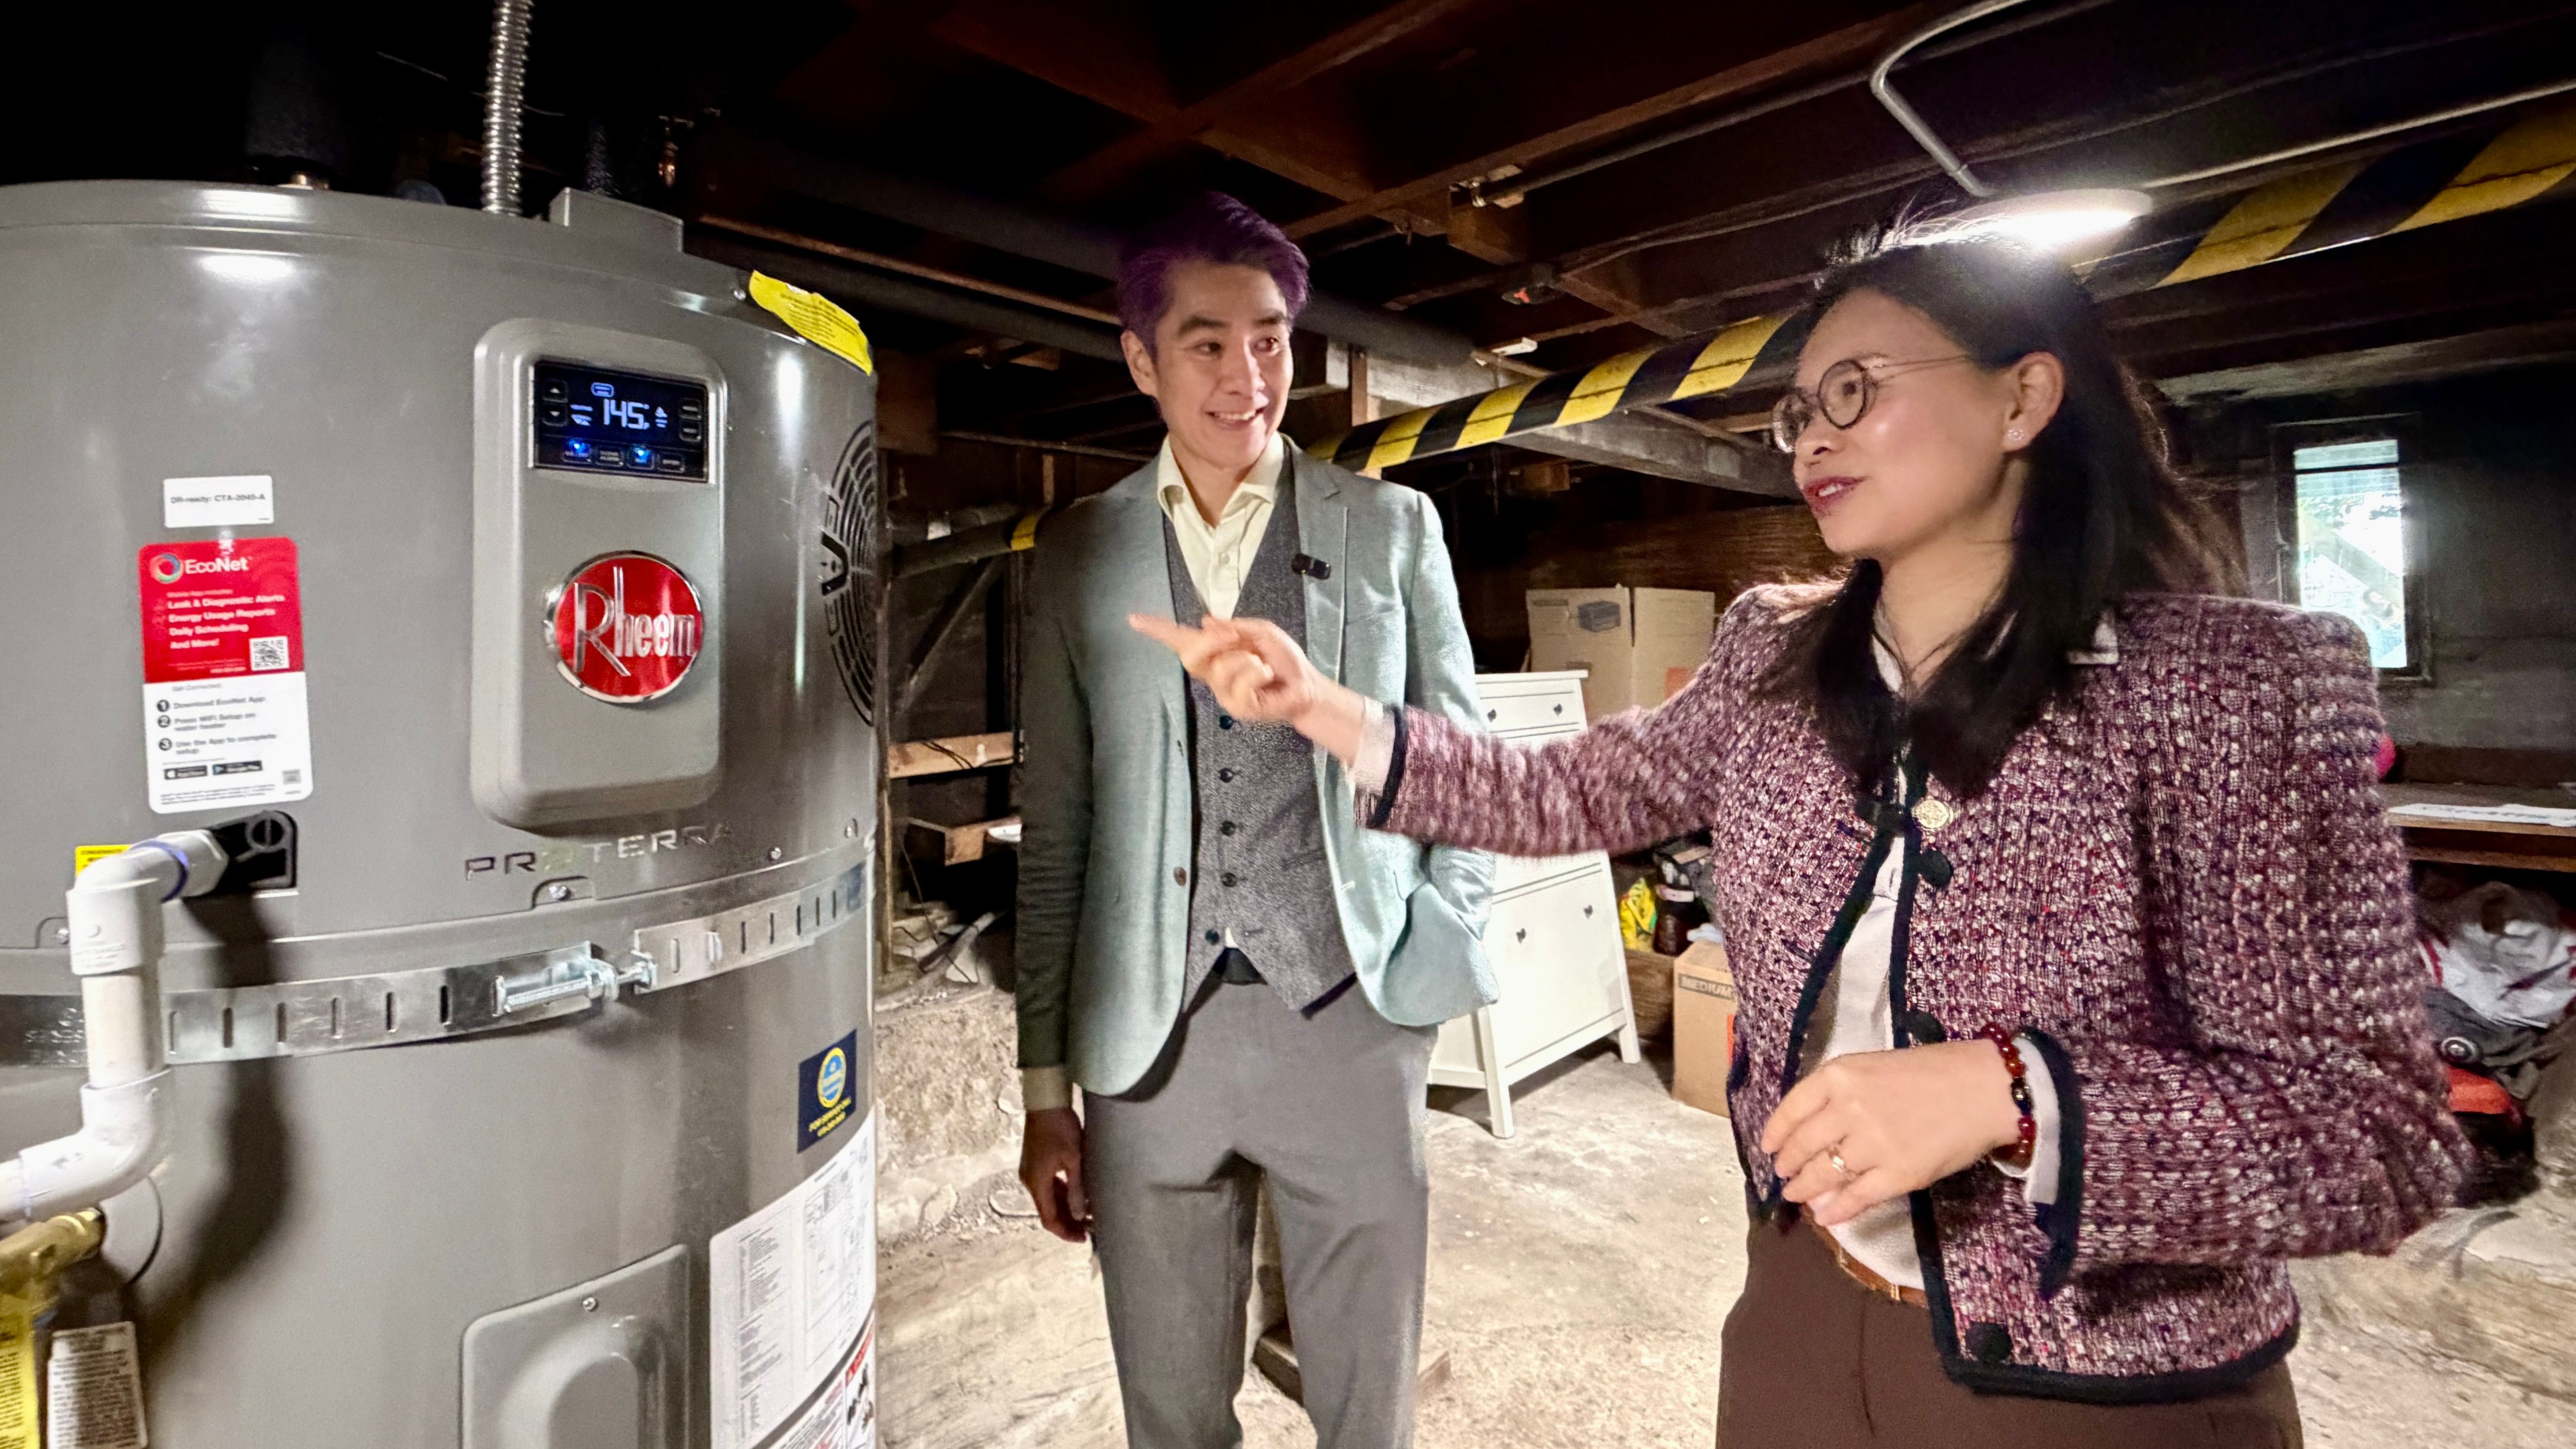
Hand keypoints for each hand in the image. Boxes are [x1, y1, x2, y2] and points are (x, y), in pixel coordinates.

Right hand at [1019, 1107, 1090, 1242]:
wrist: (1045, 1101)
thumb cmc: (1060, 1128)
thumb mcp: (1073, 1159)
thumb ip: (1076, 1189)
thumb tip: (1080, 1215)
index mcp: (1036, 1183)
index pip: (1049, 1219)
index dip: (1065, 1232)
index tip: (1084, 1238)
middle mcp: (1029, 1181)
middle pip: (1048, 1211)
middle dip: (1068, 1222)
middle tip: (1091, 1228)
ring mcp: (1031, 1172)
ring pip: (1048, 1199)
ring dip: (1066, 1208)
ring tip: (1088, 1214)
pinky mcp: (1035, 1163)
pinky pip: (1048, 1186)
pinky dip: (1062, 1195)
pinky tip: (1078, 1196)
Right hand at [1129, 613, 1323, 723]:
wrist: (1305, 686)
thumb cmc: (1283, 660)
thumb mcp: (1261, 632)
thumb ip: (1235, 626)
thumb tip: (1206, 622)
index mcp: (1215, 651)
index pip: (1181, 640)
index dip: (1158, 630)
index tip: (1134, 619)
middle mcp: (1212, 672)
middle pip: (1190, 655)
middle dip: (1211, 642)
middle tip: (1236, 638)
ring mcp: (1222, 692)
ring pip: (1220, 668)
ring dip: (1247, 660)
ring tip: (1263, 666)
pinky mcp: (1236, 708)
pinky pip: (1239, 684)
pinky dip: (1257, 674)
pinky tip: (1268, 678)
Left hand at [1757, 1042, 2021, 1226]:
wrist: (1985, 1088)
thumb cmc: (1934, 1072)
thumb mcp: (1875, 1066)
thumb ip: (1841, 1094)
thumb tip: (1812, 1131)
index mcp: (1840, 1075)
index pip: (1792, 1108)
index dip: (1776, 1132)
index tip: (1768, 1146)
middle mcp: (1849, 1109)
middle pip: (1803, 1144)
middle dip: (1787, 1164)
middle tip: (1783, 1174)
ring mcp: (1872, 1144)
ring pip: (1824, 1174)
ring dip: (1805, 1188)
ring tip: (1797, 1195)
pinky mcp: (1898, 1174)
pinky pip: (1857, 1198)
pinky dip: (1837, 1211)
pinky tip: (1826, 1217)